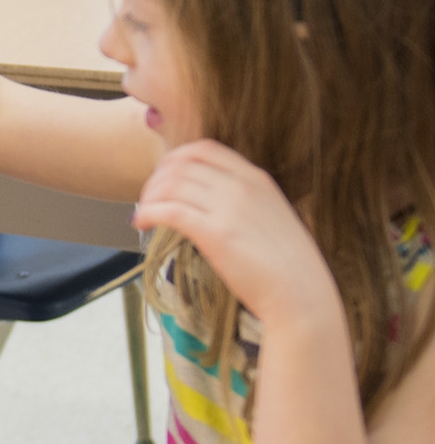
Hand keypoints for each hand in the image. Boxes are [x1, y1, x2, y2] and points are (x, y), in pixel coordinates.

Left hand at [132, 140, 334, 325]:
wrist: (302, 295)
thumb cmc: (287, 265)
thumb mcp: (270, 216)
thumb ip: (243, 202)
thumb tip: (208, 202)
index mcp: (256, 178)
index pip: (204, 149)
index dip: (175, 158)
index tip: (163, 175)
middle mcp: (241, 186)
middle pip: (181, 165)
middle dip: (156, 179)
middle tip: (148, 199)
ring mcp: (229, 208)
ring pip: (171, 185)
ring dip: (149, 197)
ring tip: (144, 214)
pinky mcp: (215, 233)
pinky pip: (169, 211)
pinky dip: (148, 213)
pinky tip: (142, 223)